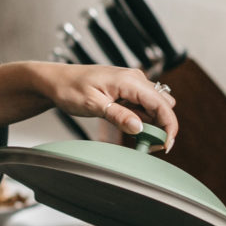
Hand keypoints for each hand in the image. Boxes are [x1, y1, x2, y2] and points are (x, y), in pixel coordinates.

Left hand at [42, 63, 177, 148]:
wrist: (56, 80)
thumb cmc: (69, 88)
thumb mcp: (92, 105)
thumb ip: (118, 115)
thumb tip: (139, 128)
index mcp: (129, 80)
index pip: (162, 104)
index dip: (169, 126)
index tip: (165, 146)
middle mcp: (135, 79)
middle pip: (163, 105)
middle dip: (162, 127)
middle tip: (149, 146)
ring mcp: (132, 84)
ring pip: (155, 106)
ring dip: (152, 124)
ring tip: (138, 140)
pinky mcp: (127, 90)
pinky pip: (143, 106)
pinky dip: (143, 119)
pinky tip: (131, 128)